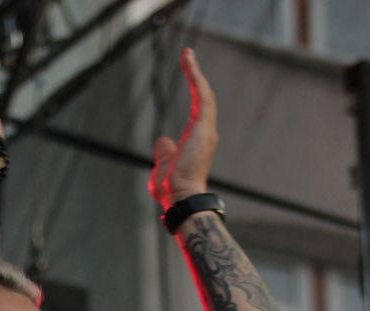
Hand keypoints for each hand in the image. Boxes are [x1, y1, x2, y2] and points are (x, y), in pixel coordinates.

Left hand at [148, 48, 217, 209]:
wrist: (180, 198)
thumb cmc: (172, 189)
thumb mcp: (164, 164)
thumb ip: (165, 151)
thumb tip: (163, 140)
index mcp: (196, 141)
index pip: (196, 110)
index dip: (193, 91)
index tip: (189, 75)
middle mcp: (205, 133)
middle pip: (202, 97)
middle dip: (196, 76)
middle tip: (188, 57)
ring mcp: (206, 130)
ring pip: (203, 94)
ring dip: (195, 72)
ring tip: (187, 54)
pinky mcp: (204, 127)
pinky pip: (201, 96)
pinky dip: (195, 78)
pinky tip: (189, 62)